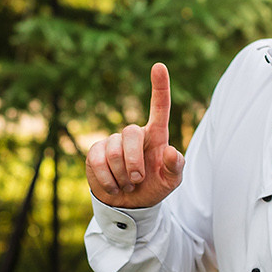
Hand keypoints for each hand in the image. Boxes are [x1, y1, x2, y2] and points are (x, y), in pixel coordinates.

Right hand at [87, 63, 185, 208]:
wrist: (129, 205)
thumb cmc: (154, 187)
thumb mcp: (171, 181)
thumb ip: (175, 167)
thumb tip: (171, 151)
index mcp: (156, 136)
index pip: (160, 108)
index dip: (160, 87)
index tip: (159, 66)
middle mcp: (134, 134)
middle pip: (131, 133)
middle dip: (134, 162)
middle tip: (138, 180)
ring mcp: (113, 142)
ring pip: (114, 151)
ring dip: (122, 175)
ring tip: (127, 185)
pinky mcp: (96, 152)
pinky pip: (98, 161)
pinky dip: (107, 180)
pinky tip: (114, 187)